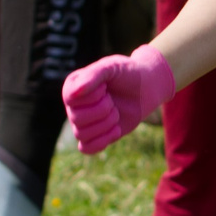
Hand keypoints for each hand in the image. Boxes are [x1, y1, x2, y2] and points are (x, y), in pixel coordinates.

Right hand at [60, 45, 176, 153]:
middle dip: (102, 111)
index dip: (92, 96)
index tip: (106, 87)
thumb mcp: (112, 67)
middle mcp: (73, 105)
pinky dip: (103, 141)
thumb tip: (74, 93)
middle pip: (76, 118)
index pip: (70, 98)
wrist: (144, 88)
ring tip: (116, 113)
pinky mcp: (93, 136)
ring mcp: (82, 122)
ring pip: (82, 134)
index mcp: (72, 86)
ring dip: (105, 124)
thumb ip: (93, 75)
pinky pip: (86, 148)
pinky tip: (116, 129)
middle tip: (113, 102)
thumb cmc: (126, 74)